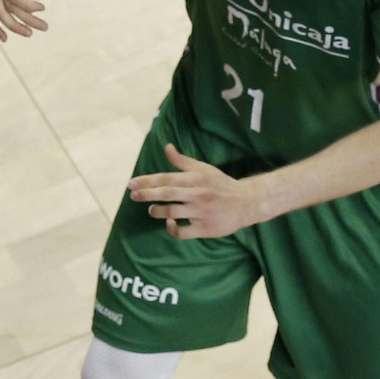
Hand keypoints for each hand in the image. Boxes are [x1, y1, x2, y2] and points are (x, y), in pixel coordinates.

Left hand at [128, 142, 268, 238]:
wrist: (247, 202)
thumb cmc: (220, 184)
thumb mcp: (203, 170)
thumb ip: (182, 161)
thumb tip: (166, 147)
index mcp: (197, 178)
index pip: (167, 178)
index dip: (147, 181)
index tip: (132, 183)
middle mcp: (199, 194)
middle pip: (167, 194)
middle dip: (146, 194)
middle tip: (133, 195)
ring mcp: (202, 212)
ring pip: (172, 213)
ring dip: (157, 211)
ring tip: (152, 209)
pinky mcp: (205, 228)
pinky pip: (181, 231)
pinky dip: (171, 228)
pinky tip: (169, 222)